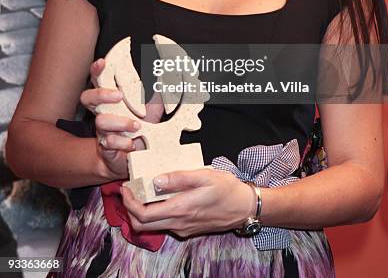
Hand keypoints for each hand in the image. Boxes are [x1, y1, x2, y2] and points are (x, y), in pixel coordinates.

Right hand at [80, 58, 164, 179]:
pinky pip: (108, 143)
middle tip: (119, 96)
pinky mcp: (106, 148)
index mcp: (112, 100)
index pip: (99, 81)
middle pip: (88, 98)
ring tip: (137, 126)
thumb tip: (169, 76)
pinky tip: (132, 144)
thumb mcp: (153, 109)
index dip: (97, 71)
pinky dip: (121, 142)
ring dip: (119, 122)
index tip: (103, 62)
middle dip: (101, 94)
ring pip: (100, 122)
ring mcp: (103, 131)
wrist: (134, 158)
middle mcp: (103, 113)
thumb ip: (158, 93)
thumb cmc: (141, 129)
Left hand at [120, 168, 254, 237]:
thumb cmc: (226, 189)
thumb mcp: (204, 176)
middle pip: (143, 225)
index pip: (143, 215)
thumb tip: (156, 179)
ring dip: (142, 211)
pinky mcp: (188, 229)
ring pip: (153, 226)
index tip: (125, 188)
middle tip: (129, 190)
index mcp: (180, 209)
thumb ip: (179, 178)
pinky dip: (156, 212)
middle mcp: (179, 223)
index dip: (129, 203)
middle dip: (130, 209)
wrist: (244, 207)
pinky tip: (161, 195)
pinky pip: (165, 223)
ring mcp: (183, 228)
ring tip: (143, 190)